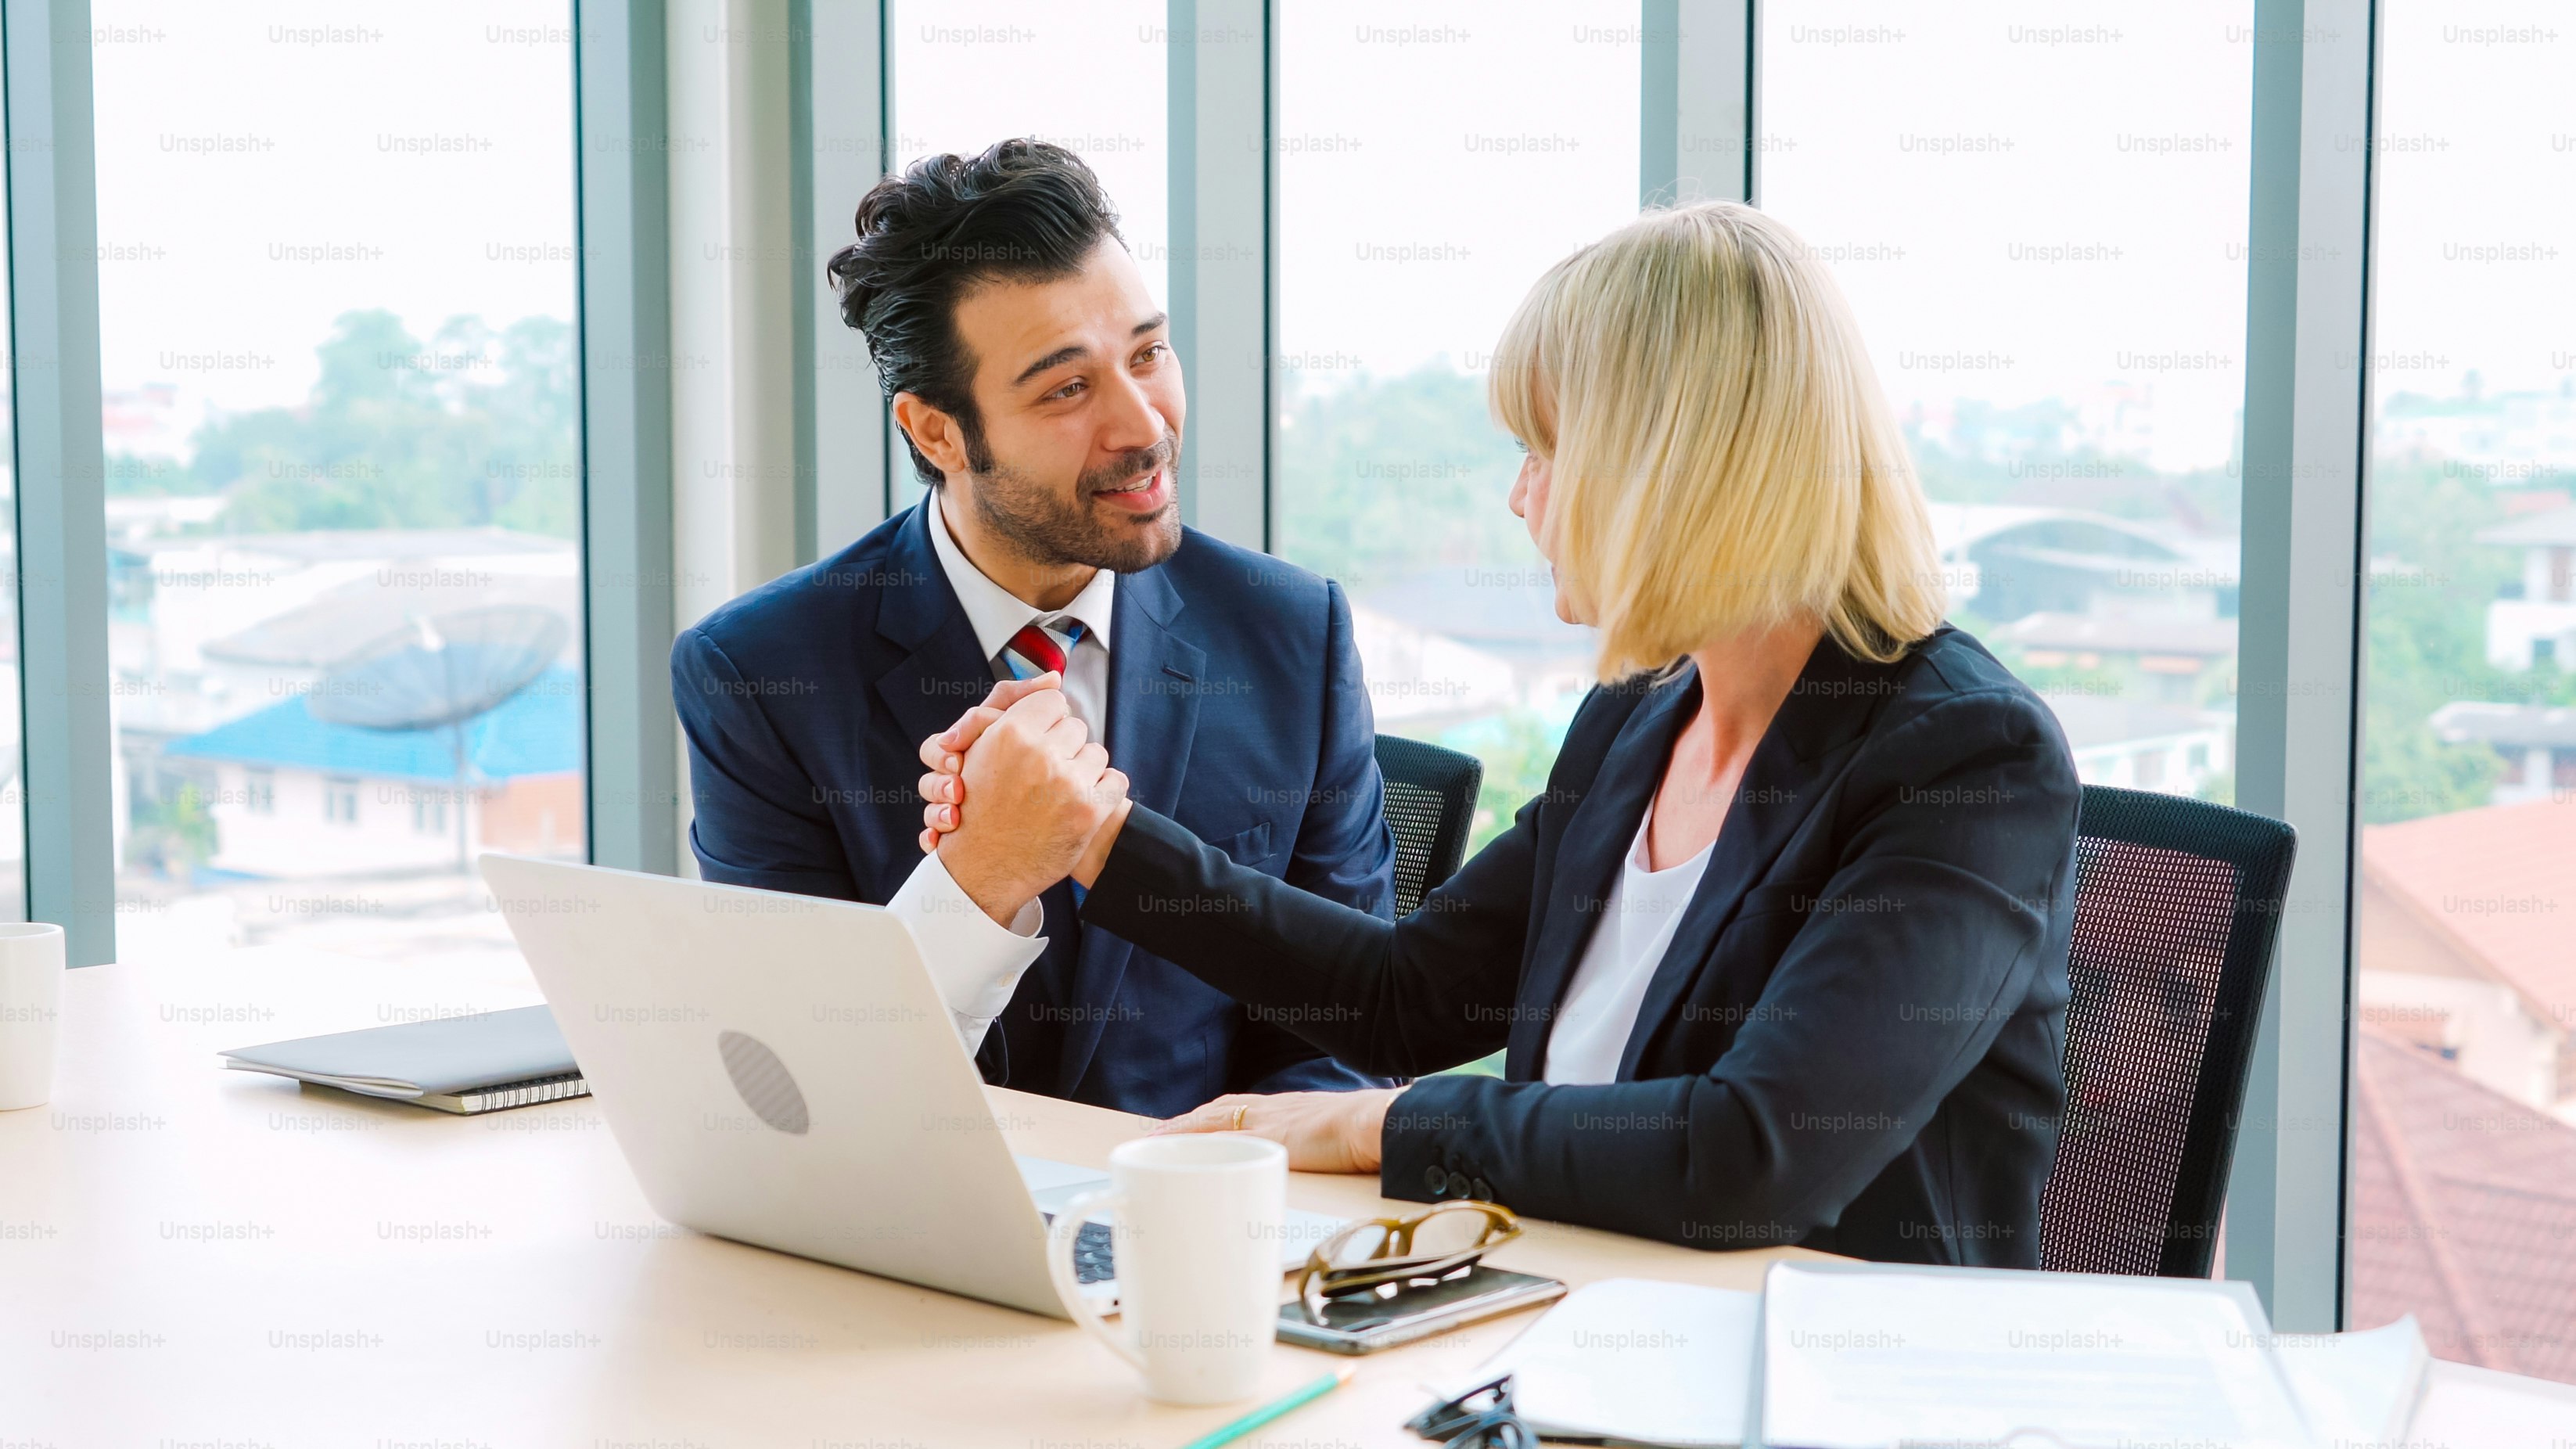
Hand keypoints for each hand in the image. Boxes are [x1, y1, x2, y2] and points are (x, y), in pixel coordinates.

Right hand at [920, 682, 1128, 923]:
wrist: (984, 868)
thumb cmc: (980, 803)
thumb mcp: (979, 746)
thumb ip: (1011, 703)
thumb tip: (1057, 677)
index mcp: (1010, 733)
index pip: (1053, 700)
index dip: (1046, 721)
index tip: (1036, 741)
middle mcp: (1040, 754)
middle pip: (1076, 726)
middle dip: (1063, 747)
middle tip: (1042, 774)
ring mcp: (1067, 783)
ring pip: (1096, 752)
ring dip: (1083, 770)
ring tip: (1057, 793)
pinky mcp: (1090, 811)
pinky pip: (1116, 780)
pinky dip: (1103, 791)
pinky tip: (1078, 805)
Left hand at [1149, 1088, 1398, 1174]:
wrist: (1376, 1125)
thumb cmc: (1368, 1134)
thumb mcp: (1340, 1135)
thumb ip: (1327, 1146)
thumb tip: (1336, 1161)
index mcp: (1288, 1108)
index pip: (1240, 1106)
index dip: (1213, 1115)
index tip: (1193, 1123)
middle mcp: (1271, 1110)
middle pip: (1217, 1111)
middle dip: (1188, 1122)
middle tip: (1160, 1135)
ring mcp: (1265, 1123)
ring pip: (1209, 1121)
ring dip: (1181, 1130)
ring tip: (1155, 1142)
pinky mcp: (1262, 1140)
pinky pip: (1214, 1138)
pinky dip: (1190, 1142)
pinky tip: (1172, 1152)